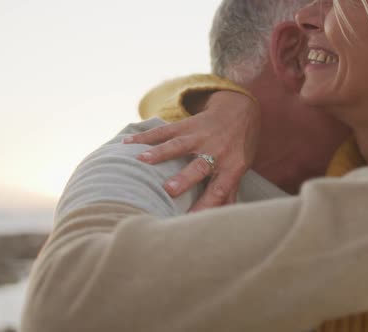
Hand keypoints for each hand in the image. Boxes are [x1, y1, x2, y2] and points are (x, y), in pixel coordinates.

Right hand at [124, 91, 260, 211]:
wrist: (240, 110)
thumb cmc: (238, 148)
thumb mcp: (239, 170)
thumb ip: (228, 194)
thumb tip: (222, 220)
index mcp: (232, 167)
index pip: (219, 190)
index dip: (206, 205)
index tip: (189, 221)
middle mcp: (217, 151)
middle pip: (200, 166)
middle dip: (184, 177)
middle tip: (169, 189)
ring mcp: (200, 136)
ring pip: (179, 145)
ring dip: (160, 152)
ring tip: (141, 160)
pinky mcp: (187, 125)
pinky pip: (164, 130)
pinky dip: (146, 137)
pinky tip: (127, 143)